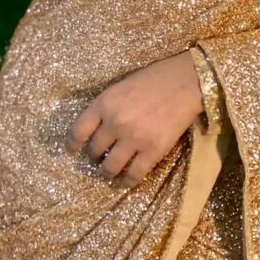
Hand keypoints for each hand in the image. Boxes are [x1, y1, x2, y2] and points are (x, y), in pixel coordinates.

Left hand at [63, 51, 203, 187]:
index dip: (72, 144)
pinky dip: (128, 181)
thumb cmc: (156, 78)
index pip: (77, 130)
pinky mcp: (153, 151)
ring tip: (110, 171)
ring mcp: (134, 138)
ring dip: (108, 171)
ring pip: (110, 167)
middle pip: (94, 150)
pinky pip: (134, 174)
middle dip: (94, 156)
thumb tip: (99, 127)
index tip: (72, 150)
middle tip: (99, 158)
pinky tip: (127, 181)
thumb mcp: (123, 85)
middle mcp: (115, 122)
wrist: (187, 81)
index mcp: (105, 103)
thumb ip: (108, 106)